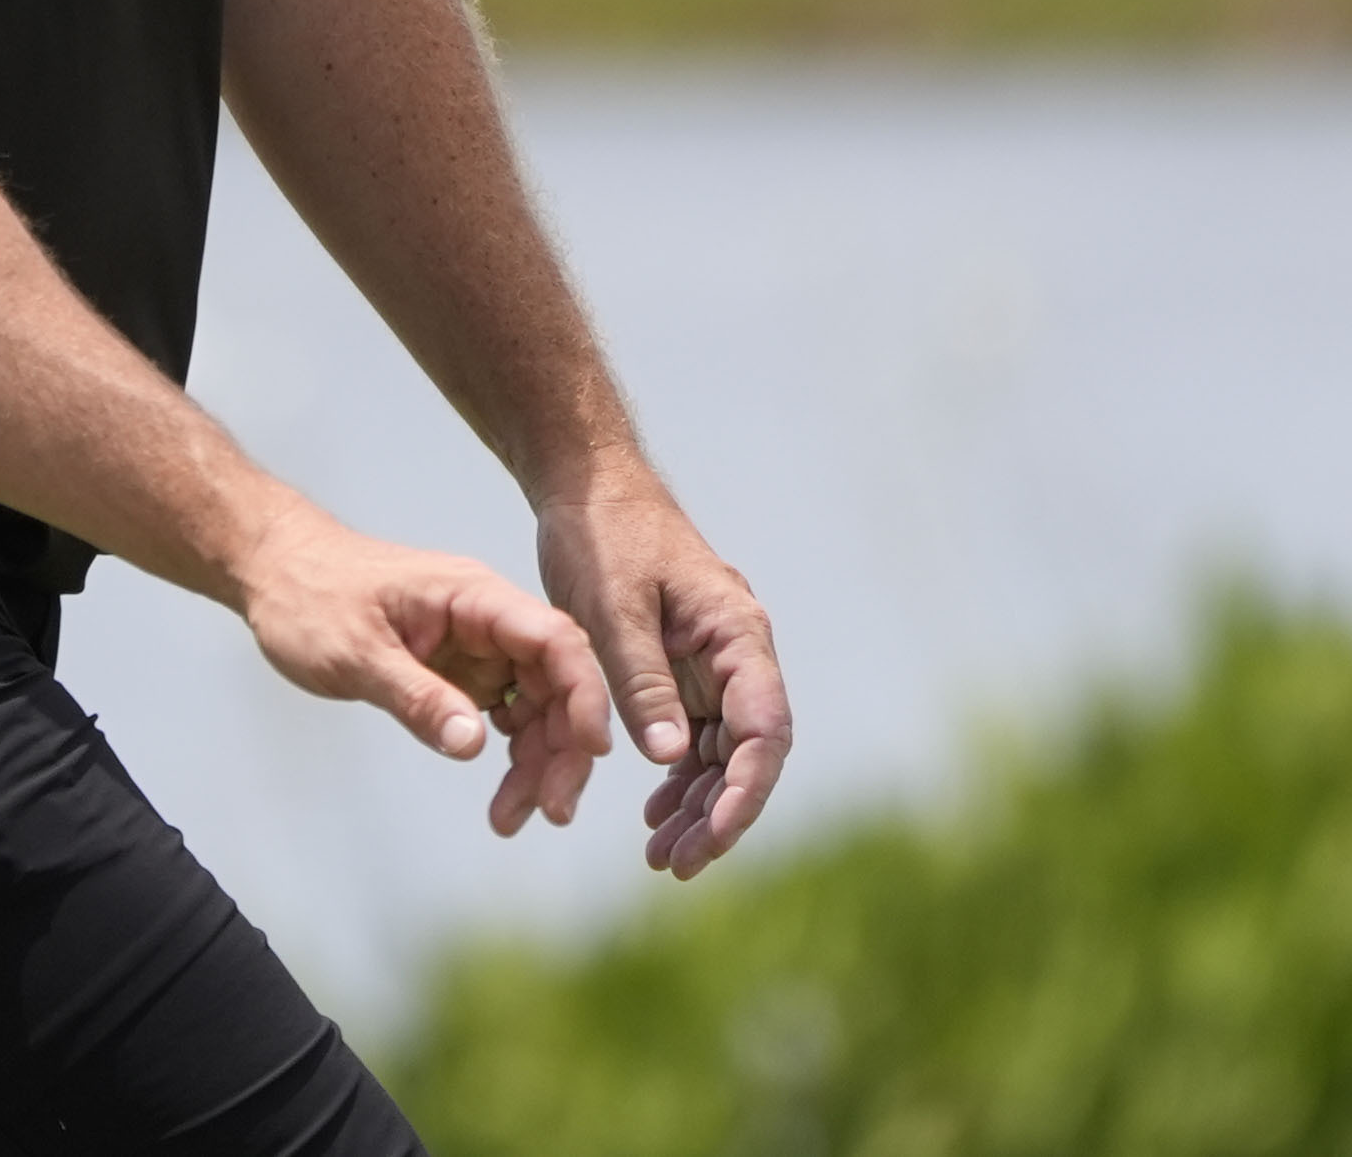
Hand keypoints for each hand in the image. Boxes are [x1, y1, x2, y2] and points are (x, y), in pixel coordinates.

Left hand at [229, 499, 614, 834]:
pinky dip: (510, 757)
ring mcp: (478, 646)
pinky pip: (506, 714)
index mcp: (473, 596)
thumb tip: (474, 745)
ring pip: (537, 706)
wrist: (275, 574)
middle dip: (563, 748)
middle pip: (557, 682)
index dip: (583, 693)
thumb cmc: (310, 598)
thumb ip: (417, 697)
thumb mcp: (356, 654)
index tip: (590, 748)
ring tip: (511, 820)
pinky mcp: (461, 669)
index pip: (554, 638)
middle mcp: (487, 619)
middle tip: (552, 811)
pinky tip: (502, 796)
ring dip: (537, 763)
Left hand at [539, 471, 790, 877]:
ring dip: (700, 806)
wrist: (586, 487)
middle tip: (676, 864)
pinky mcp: (685, 668)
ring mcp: (714, 663)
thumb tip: (671, 762)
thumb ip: (642, 681)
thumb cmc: (601, 536)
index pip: (765, 730)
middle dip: (721, 814)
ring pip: (724, 753)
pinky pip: (696, 736)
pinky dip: (680, 778)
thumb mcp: (612, 609)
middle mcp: (738, 653)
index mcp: (737, 634)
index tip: (713, 837)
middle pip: (750, 753)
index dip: (746, 792)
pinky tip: (656, 813)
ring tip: (662, 856)